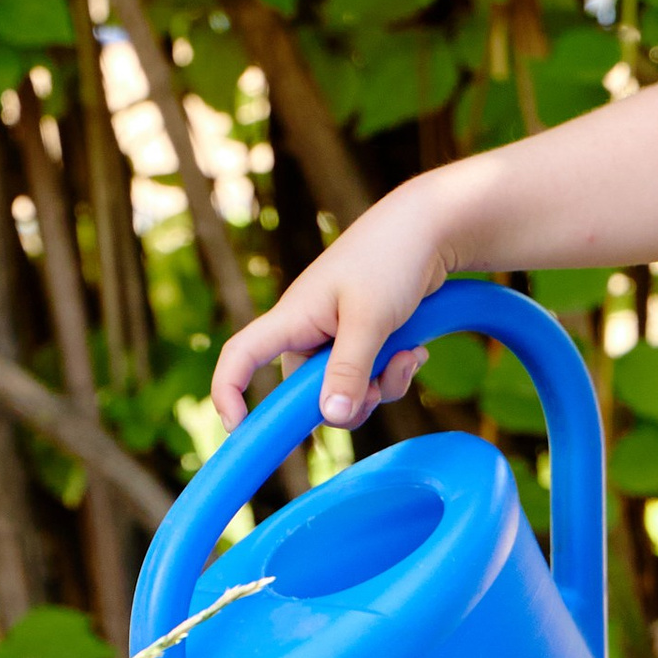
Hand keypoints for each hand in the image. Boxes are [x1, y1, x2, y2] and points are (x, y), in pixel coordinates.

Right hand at [207, 173, 462, 429]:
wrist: (428, 228)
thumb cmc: (390, 259)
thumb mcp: (370, 319)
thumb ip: (350, 369)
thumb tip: (331, 419)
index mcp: (293, 318)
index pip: (241, 355)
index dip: (229, 392)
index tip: (239, 429)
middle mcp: (308, 330)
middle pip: (307, 392)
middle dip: (347, 401)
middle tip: (381, 388)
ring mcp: (337, 336)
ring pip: (346, 390)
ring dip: (380, 387)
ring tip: (408, 357)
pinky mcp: (365, 338)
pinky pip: (370, 377)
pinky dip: (393, 373)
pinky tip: (416, 352)